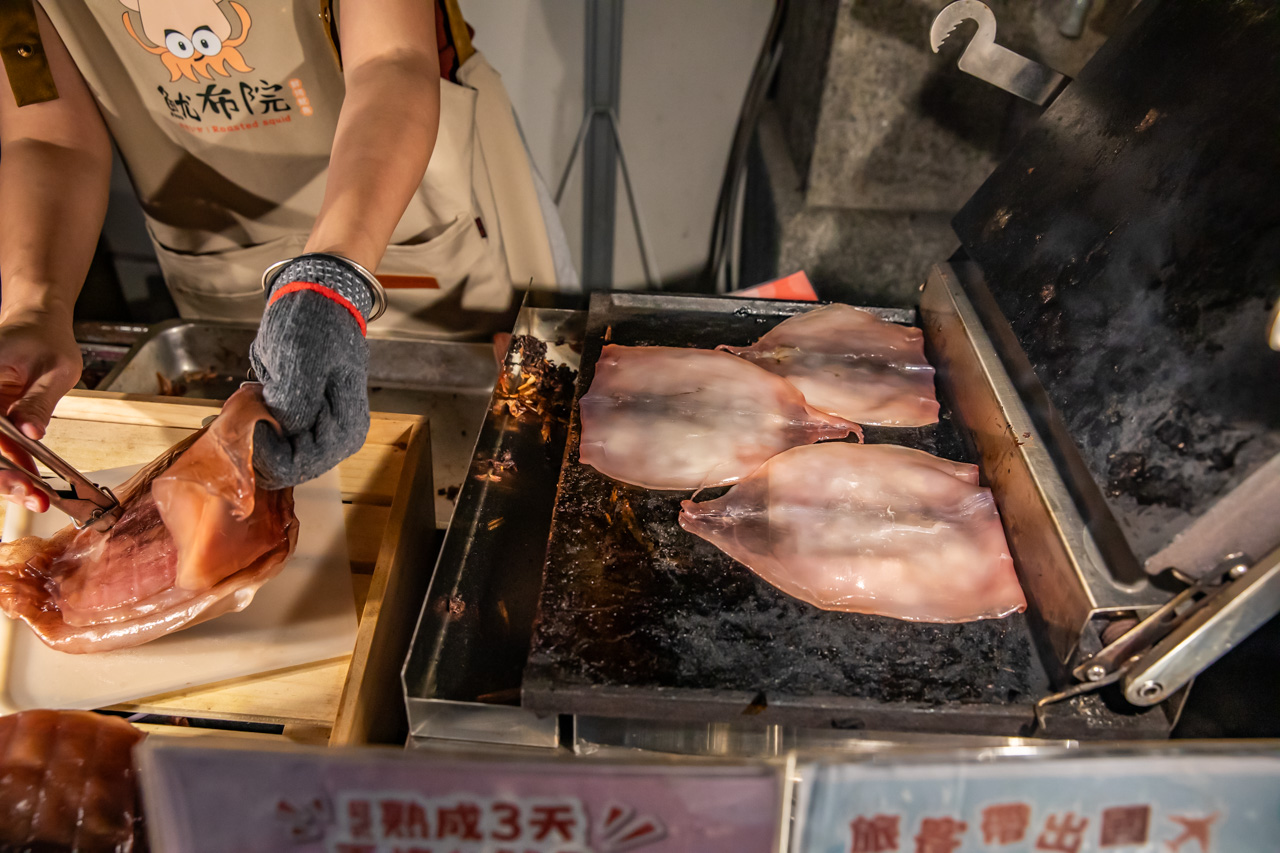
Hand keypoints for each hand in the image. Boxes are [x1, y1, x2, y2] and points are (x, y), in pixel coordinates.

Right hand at [0, 310, 81, 511]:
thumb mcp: (53, 369)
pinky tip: (36, 487)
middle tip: (33, 498)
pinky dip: (17, 468)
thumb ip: (38, 401)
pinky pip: (1, 450)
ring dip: (10, 480)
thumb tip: (30, 433)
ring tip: (39, 500)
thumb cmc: (44, 339)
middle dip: (3, 479)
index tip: (19, 482)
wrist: (39, 325)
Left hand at [250, 256, 371, 489]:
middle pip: (286, 468)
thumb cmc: (314, 323)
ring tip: (251, 397)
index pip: (298, 466)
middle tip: (245, 405)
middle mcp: (336, 439)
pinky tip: (253, 400)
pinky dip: (254, 426)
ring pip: (275, 457)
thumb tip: (279, 433)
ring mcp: (318, 431)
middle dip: (257, 444)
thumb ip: (295, 402)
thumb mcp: (302, 358)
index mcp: (345, 429)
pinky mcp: (301, 422)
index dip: (265, 452)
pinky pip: (272, 441)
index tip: (247, 419)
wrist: (316, 298)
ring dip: (253, 435)